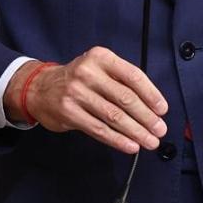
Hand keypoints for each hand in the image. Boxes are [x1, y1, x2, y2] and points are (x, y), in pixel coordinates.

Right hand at [6, 49, 168, 153]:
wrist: (40, 88)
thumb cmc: (78, 79)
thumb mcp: (99, 68)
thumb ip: (122, 81)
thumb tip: (152, 106)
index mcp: (101, 57)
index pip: (133, 76)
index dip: (151, 94)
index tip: (162, 110)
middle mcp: (88, 72)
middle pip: (125, 98)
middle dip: (146, 117)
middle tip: (160, 130)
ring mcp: (76, 93)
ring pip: (114, 116)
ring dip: (136, 132)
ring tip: (149, 141)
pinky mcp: (69, 112)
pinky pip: (99, 129)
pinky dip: (118, 140)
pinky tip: (130, 145)